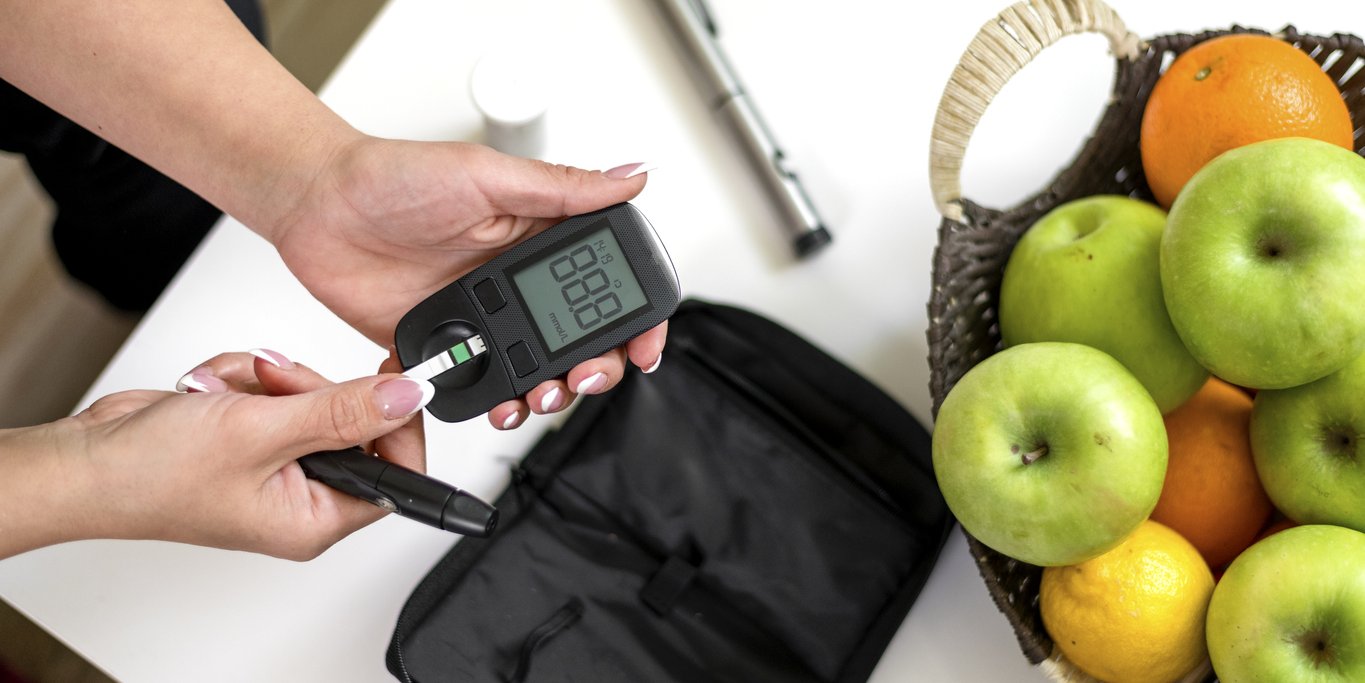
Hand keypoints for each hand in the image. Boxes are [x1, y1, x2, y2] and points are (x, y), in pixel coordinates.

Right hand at [11, 350, 430, 559]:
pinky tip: (210, 391)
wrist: (86, 459)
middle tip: (273, 385)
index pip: (396, 471)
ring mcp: (277, 464)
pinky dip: (244, 379)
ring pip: (312, 395)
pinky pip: (277, 389)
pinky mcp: (254, 435)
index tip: (392, 378)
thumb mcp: (262, 432)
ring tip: (225, 393)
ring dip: (269, 381)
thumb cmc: (154, 475)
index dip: (398, 421)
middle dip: (310, 389)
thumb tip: (409, 398)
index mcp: (316, 519)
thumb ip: (341, 412)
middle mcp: (302, 497)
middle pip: (353, 421)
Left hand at [269, 139, 666, 428]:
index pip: (607, 284)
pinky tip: (490, 401)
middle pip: (582, 339)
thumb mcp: (486, 174)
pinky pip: (479, 385)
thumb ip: (560, 188)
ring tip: (533, 396)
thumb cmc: (393, 176)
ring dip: (546, 393)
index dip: (636, 319)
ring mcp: (484, 316)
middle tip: (580, 377)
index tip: (643, 347)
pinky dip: (491, 402)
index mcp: (540, 236)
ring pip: (537, 370)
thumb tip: (632, 176)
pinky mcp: (446, 345)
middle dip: (594, 368)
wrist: (315, 205)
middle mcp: (518, 280)